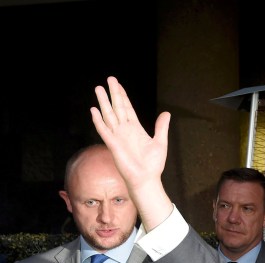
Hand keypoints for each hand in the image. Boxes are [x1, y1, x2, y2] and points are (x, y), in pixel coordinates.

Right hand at [91, 77, 173, 229]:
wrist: (147, 179)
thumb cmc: (152, 164)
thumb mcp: (160, 142)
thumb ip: (161, 127)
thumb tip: (166, 113)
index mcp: (135, 128)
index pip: (127, 108)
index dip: (123, 96)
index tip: (118, 84)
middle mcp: (124, 130)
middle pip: (117, 107)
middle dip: (113, 93)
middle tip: (109, 78)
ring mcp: (117, 136)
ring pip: (109, 115)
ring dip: (103, 102)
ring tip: (98, 89)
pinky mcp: (113, 145)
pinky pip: (104, 130)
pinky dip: (98, 121)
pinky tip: (94, 110)